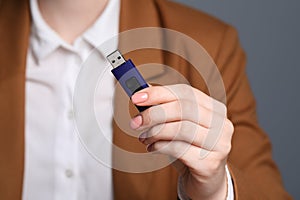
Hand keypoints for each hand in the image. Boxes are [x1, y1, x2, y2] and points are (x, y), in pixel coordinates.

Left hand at [130, 84, 233, 199]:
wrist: (205, 182)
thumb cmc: (189, 150)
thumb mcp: (178, 127)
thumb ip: (165, 111)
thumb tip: (142, 96)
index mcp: (214, 108)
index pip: (185, 92)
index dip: (159, 93)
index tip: (136, 97)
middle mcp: (221, 123)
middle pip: (183, 108)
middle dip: (154, 113)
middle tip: (135, 122)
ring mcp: (219, 144)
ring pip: (181, 128)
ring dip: (155, 132)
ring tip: (144, 138)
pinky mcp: (210, 163)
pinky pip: (178, 149)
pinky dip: (160, 146)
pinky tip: (152, 148)